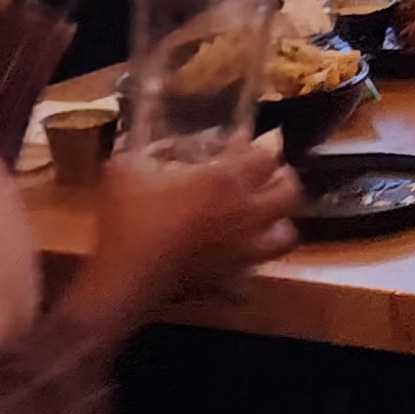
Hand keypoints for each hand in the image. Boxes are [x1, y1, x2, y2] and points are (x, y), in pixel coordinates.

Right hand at [78, 131, 300, 323]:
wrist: (124, 277)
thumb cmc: (127, 217)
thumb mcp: (128, 168)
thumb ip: (145, 148)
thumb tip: (144, 132)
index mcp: (225, 181)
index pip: (267, 156)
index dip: (261, 147)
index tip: (245, 144)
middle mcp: (244, 214)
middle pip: (290, 193)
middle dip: (284, 180)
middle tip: (267, 176)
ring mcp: (242, 251)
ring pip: (285, 237)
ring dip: (279, 224)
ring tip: (262, 218)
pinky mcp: (230, 281)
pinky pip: (251, 278)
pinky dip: (247, 270)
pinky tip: (233, 263)